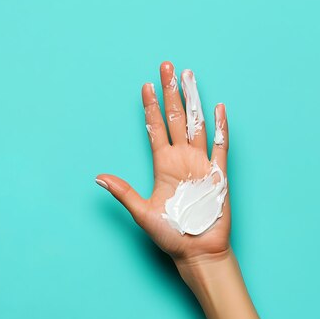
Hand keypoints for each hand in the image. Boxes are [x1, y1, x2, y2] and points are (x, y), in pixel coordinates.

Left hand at [96, 61, 229, 261]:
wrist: (197, 252)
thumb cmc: (170, 235)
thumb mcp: (141, 212)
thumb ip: (123, 192)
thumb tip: (97, 177)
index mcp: (162, 165)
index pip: (154, 128)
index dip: (150, 107)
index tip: (145, 86)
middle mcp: (181, 159)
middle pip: (174, 118)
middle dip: (170, 92)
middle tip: (167, 66)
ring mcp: (201, 164)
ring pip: (196, 124)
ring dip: (193, 101)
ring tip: (190, 76)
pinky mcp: (219, 175)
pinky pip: (222, 146)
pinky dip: (221, 127)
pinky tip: (218, 107)